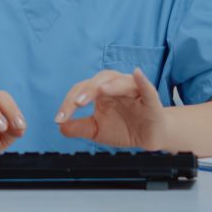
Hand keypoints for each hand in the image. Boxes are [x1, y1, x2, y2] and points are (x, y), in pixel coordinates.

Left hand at [54, 68, 168, 149]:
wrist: (149, 138)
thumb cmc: (124, 128)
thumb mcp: (97, 130)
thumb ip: (79, 127)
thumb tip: (60, 126)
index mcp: (101, 92)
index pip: (81, 91)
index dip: (68, 103)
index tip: (59, 118)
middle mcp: (116, 86)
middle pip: (100, 81)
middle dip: (87, 90)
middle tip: (77, 103)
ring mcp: (134, 92)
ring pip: (121, 82)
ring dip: (111, 86)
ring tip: (101, 90)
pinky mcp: (151, 101)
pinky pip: (147, 89)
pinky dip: (142, 81)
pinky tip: (137, 74)